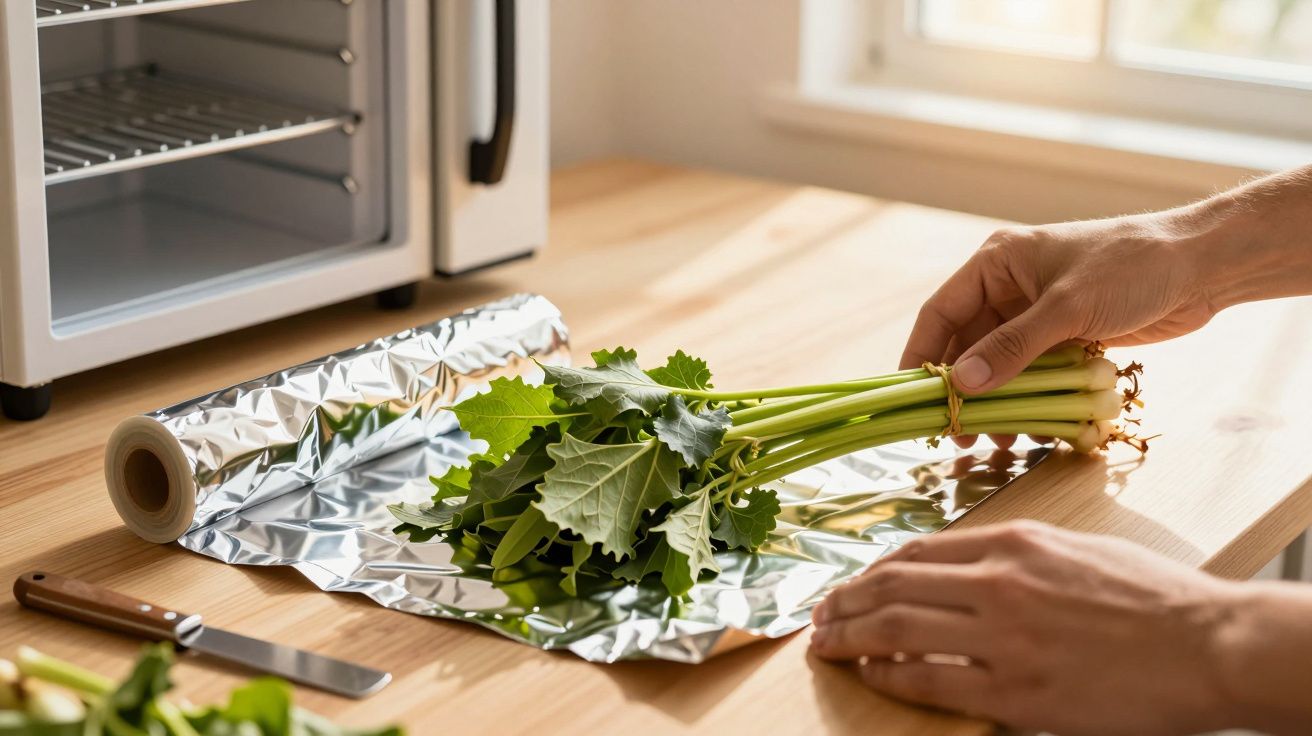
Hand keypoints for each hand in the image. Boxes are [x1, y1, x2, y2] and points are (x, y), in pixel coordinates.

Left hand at [809, 521, 1246, 735]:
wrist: (1209, 642)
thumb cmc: (1153, 597)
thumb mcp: (1076, 549)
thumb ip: (1016, 555)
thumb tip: (965, 567)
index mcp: (1014, 542)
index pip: (917, 552)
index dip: (871, 571)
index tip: (850, 585)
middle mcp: (998, 581)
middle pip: (892, 585)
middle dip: (844, 601)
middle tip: (818, 616)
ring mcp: (1002, 636)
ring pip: (897, 629)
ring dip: (850, 637)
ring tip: (825, 645)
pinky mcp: (1014, 689)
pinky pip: (930, 681)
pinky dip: (891, 676)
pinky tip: (871, 675)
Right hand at [902, 164, 1311, 396]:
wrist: (1202, 267)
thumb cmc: (1132, 267)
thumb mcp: (1067, 308)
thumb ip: (1014, 347)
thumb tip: (964, 385)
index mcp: (998, 263)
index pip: (941, 312)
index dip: (922, 356)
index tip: (911, 398)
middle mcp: (1011, 286)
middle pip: (968, 343)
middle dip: (965, 389)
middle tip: (960, 431)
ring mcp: (1038, 312)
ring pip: (1001, 363)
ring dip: (998, 400)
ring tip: (1000, 436)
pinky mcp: (1066, 335)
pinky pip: (1033, 373)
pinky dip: (1030, 399)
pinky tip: (1035, 426)